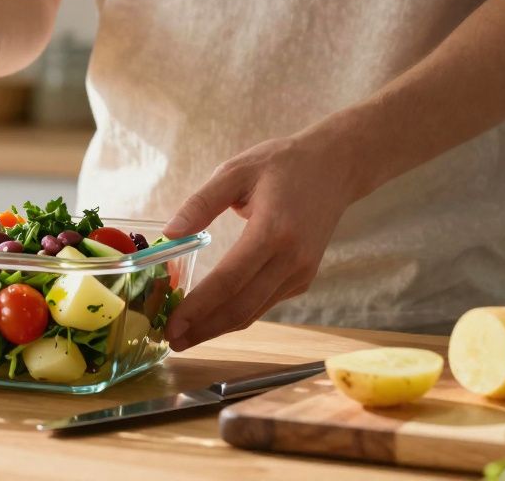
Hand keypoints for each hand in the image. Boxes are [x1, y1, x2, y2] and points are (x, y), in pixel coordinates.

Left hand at [162, 131, 365, 350]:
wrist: (335, 166)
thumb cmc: (282, 163)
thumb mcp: (236, 171)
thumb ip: (201, 203)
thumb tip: (169, 233)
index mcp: (273, 231)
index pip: (228, 281)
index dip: (198, 308)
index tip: (170, 324)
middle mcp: (291, 260)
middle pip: (241, 308)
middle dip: (203, 329)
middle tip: (170, 341)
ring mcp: (300, 273)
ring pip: (254, 312)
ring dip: (218, 328)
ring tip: (185, 336)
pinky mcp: (303, 278)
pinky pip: (265, 303)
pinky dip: (237, 314)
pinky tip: (212, 317)